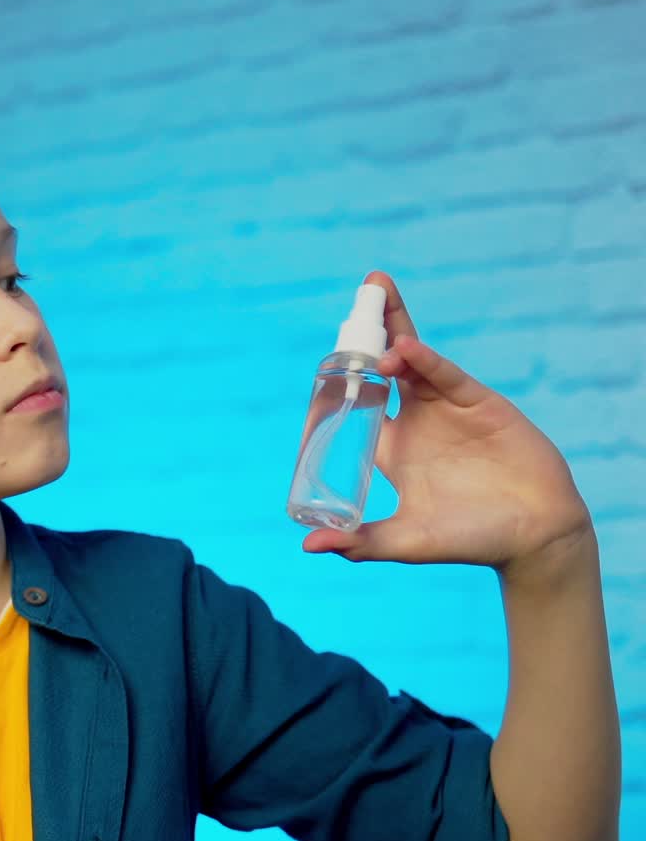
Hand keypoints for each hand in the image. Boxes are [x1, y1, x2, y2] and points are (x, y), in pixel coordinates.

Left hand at [301, 269, 593, 576]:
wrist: (533, 535)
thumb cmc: (468, 540)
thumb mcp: (406, 541)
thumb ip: (360, 543)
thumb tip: (307, 546)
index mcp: (393, 450)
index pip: (359, 406)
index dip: (342, 383)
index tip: (321, 365)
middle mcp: (417, 422)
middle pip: (385, 368)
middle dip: (372, 333)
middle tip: (358, 294)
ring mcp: (447, 409)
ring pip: (415, 359)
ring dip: (396, 329)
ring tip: (375, 295)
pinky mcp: (480, 402)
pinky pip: (446, 375)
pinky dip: (426, 359)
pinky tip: (404, 345)